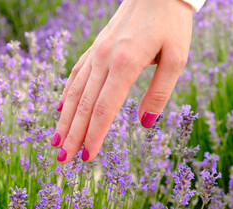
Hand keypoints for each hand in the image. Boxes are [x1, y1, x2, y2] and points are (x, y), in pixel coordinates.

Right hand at [51, 0, 192, 162]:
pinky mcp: (96, 48)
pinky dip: (67, 94)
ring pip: (75, 92)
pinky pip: (76, 74)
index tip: (88, 156)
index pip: (105, 108)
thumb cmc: (172, 24)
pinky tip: (61, 108)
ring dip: (64, 119)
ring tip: (55, 141)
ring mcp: (96, 52)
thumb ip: (160, 93)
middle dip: (72, 134)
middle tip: (63, 159)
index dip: (95, 135)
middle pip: (84, 105)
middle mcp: (104, 59)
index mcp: (125, 63)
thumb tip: (145, 124)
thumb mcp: (176, 58)